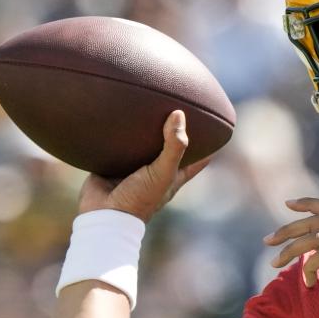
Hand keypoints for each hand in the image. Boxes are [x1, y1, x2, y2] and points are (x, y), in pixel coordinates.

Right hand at [77, 110, 212, 222]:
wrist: (103, 214)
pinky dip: (121, 133)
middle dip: (176, 129)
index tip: (215, 124)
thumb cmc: (138, 199)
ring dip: (146, 129)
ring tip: (150, 102)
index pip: (199, 158)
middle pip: (171, 146)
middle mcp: (156, 169)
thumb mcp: (162, 173)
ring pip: (144, 143)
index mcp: (174, 175)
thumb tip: (179, 114)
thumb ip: (173, 146)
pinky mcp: (114, 163)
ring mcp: (134, 166)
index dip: (209, 144)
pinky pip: (119, 145)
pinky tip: (120, 114)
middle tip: (180, 104)